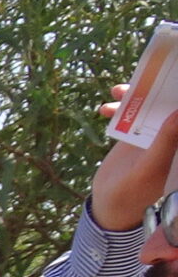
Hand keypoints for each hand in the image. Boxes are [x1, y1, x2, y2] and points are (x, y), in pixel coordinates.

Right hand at [91, 81, 177, 230]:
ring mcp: (152, 131)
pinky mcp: (133, 133)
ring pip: (149, 103)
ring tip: (117, 90)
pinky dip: (117, 107)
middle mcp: (170, 133)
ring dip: (135, 93)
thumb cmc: (132, 194)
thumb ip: (165, 142)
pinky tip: (104, 108)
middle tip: (154, 70)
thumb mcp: (148, 169)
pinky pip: (128, 112)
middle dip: (163, 86)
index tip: (175, 76)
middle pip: (171, 102)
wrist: (109, 206)